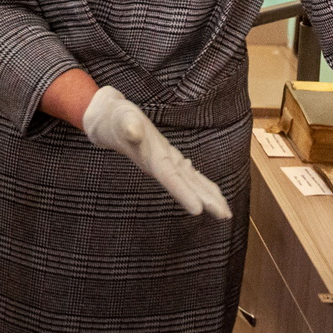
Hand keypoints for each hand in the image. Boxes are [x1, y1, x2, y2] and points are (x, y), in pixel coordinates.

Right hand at [82, 86, 231, 219]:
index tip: (198, 209)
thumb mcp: (120, 117)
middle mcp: (159, 165)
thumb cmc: (115, 118)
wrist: (107, 122)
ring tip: (224, 211)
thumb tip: (133, 131)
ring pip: (190, 181)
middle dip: (204, 200)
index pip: (169, 178)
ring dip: (207, 195)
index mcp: (150, 158)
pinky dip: (200, 182)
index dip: (183, 193)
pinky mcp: (166, 156)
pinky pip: (188, 173)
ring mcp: (164, 162)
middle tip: (225, 215)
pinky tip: (209, 190)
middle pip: (185, 185)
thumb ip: (127, 125)